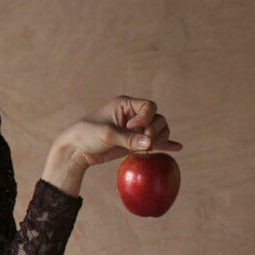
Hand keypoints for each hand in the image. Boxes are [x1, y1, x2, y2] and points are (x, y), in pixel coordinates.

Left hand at [43, 95, 181, 195]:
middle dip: (155, 131)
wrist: (77, 150)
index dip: (146, 118)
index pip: (149, 106)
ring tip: (148, 148)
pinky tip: (177, 148)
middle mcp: (133, 115)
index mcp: (124, 104)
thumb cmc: (86, 134)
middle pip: (158, 119)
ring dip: (160, 139)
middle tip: (143, 142)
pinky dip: (166, 144)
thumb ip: (128, 138)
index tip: (131, 127)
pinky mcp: (135, 142)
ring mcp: (135, 129)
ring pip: (159, 130)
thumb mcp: (106, 134)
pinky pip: (155, 142)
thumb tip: (149, 143)